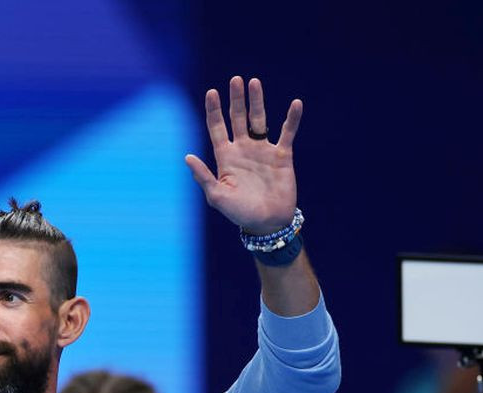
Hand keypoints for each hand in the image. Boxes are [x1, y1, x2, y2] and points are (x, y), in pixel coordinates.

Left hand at [184, 76, 301, 234]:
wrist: (268, 223)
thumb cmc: (239, 213)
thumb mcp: (217, 196)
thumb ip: (203, 176)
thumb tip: (187, 156)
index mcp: (225, 157)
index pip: (217, 127)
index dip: (214, 110)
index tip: (212, 92)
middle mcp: (243, 149)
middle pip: (238, 118)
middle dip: (236, 99)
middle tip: (236, 80)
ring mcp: (262, 151)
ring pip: (259, 120)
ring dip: (257, 102)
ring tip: (254, 82)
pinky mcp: (282, 156)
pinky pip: (287, 133)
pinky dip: (292, 119)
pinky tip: (296, 104)